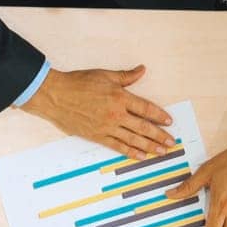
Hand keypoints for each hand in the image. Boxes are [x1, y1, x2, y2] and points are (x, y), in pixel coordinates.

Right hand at [21, 66, 175, 159]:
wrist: (55, 96)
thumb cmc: (77, 83)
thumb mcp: (105, 75)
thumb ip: (126, 76)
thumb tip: (141, 70)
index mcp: (120, 97)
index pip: (146, 108)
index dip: (160, 116)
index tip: (169, 122)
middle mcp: (116, 114)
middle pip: (144, 127)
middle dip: (160, 136)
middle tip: (171, 143)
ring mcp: (107, 127)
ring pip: (133, 139)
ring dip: (150, 147)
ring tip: (161, 152)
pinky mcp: (97, 136)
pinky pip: (118, 146)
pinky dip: (130, 152)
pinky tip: (140, 156)